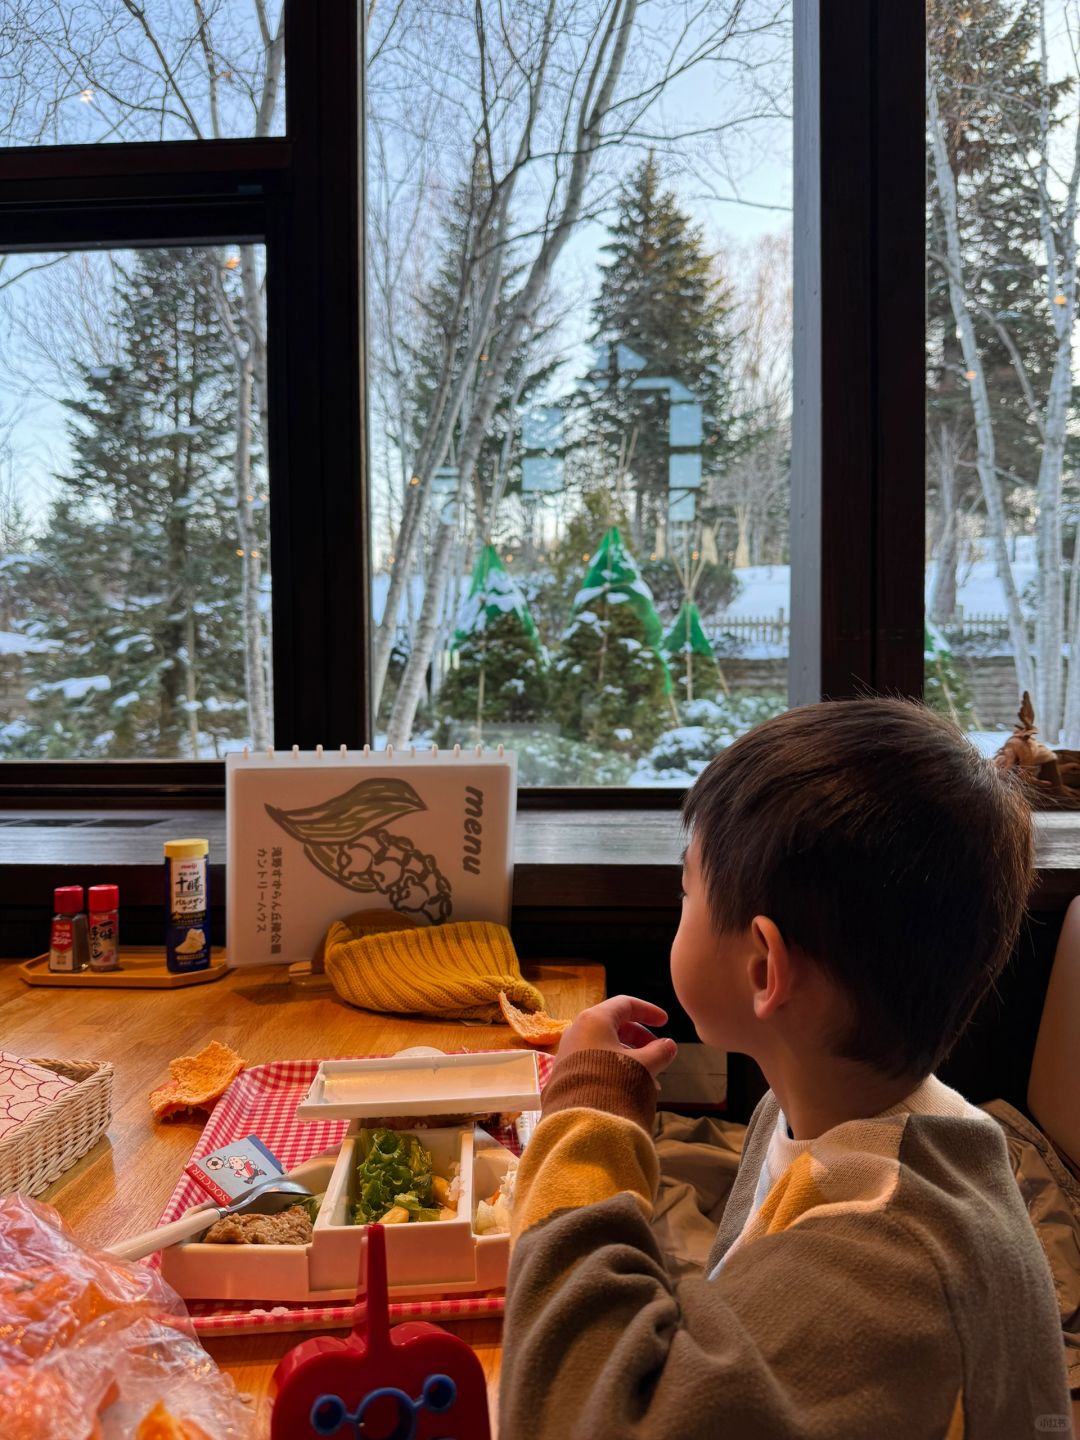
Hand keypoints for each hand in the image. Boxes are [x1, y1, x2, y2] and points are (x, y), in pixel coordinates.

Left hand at [556, 994, 677, 1079]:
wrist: (578, 1119)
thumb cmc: (612, 1083)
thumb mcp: (643, 1065)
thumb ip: (660, 1052)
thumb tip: (669, 1045)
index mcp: (594, 1019)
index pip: (625, 1004)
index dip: (648, 1011)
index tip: (665, 1022)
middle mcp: (578, 1030)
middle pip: (615, 1024)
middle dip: (640, 1037)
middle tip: (659, 1051)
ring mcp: (569, 1051)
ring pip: (605, 1044)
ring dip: (630, 1055)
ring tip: (648, 1076)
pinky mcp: (566, 1071)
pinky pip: (595, 1059)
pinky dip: (614, 1065)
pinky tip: (629, 1085)